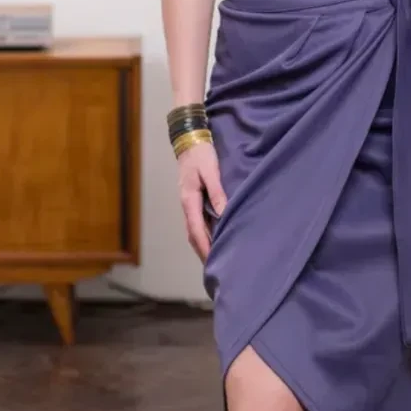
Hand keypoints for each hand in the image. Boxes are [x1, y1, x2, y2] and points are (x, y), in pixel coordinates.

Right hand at [177, 142, 226, 261]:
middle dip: (203, 252)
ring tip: (215, 260)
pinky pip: (198, 223)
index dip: (205, 247)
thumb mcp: (211, 171)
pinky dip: (204, 236)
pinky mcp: (193, 201)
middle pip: (193, 235)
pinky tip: (214, 241)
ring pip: (195, 231)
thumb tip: (223, 213)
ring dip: (203, 246)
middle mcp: (187, 206)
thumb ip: (217, 192)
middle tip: (215, 270)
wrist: (190, 141)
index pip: (196, 230)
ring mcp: (189, 204)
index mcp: (189, 200)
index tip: (213, 262)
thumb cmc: (201, 155)